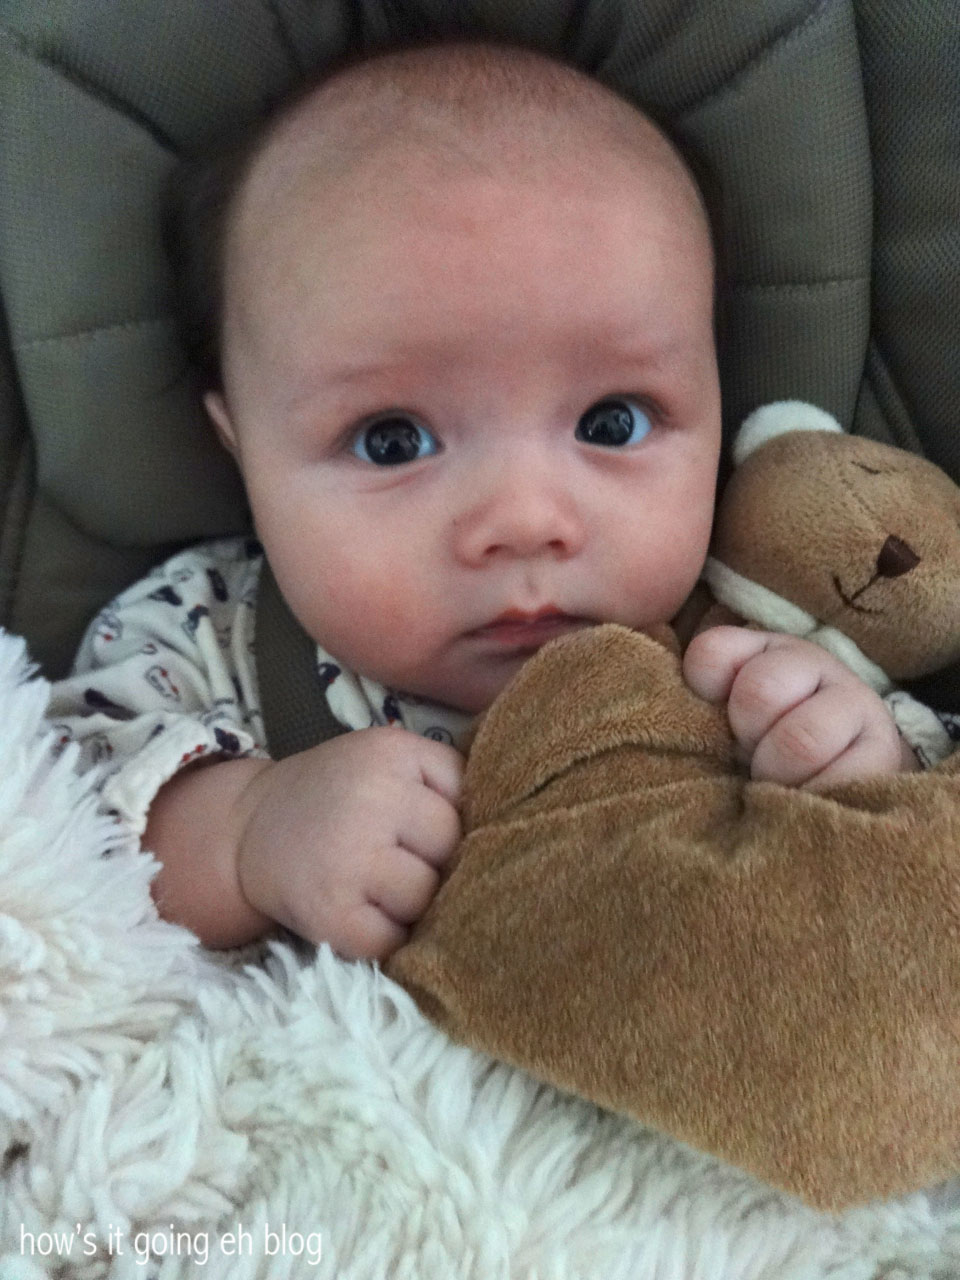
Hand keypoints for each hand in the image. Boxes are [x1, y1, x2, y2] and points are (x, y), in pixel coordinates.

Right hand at [233, 727, 463, 959]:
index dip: (452, 818)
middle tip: (399, 860)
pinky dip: (385, 938)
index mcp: (392, 752)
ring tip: (378, 887)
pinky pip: (393, 940)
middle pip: (451, 848)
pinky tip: (361, 913)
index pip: (467, 794)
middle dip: (435, 862)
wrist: (246, 829)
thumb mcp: (383, 761)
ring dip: (412, 903)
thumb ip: (438, 781)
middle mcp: (372, 798)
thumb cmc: (335, 797)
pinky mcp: (330, 913)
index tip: (422, 826)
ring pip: (427, 897)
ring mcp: (349, 857)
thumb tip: (509, 830)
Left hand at [682, 626, 916, 789]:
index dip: (706, 695)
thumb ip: (697, 699)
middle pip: (758, 692)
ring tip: (779, 782)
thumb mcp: (724, 718)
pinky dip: (813, 796)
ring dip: (779, 774)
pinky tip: (808, 797)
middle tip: (753, 757)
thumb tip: (672, 713)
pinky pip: (840, 778)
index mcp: (762, 649)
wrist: (842, 776)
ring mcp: (855, 702)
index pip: (713, 654)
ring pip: (800, 740)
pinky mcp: (884, 750)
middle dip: (747, 738)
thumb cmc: (763, 746)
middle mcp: (812, 662)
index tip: (719, 723)